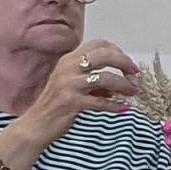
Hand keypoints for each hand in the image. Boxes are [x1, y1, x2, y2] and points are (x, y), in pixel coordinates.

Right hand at [19, 40, 138, 140]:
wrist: (36, 124)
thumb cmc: (56, 104)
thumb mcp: (74, 84)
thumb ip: (94, 78)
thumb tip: (122, 79)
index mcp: (68, 60)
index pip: (98, 45)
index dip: (118, 52)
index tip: (129, 63)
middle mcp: (68, 68)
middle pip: (104, 55)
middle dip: (124, 63)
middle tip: (135, 74)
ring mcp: (68, 84)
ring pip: (105, 78)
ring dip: (123, 85)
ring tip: (132, 92)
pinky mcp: (71, 102)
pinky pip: (100, 101)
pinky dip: (115, 105)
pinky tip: (123, 108)